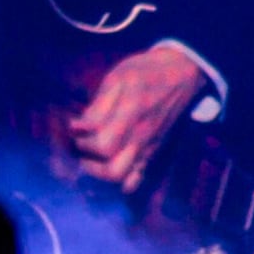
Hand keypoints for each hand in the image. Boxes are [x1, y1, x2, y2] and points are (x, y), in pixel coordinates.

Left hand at [72, 42, 208, 193]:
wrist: (181, 73)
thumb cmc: (144, 72)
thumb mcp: (117, 78)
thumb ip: (98, 106)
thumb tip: (77, 126)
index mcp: (131, 116)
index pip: (102, 144)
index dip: (81, 139)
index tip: (73, 124)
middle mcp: (141, 136)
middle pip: (112, 169)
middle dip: (88, 159)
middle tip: (80, 142)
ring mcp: (148, 145)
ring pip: (122, 176)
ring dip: (100, 171)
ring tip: (90, 155)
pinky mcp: (152, 149)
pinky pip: (138, 176)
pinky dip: (123, 181)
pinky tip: (109, 168)